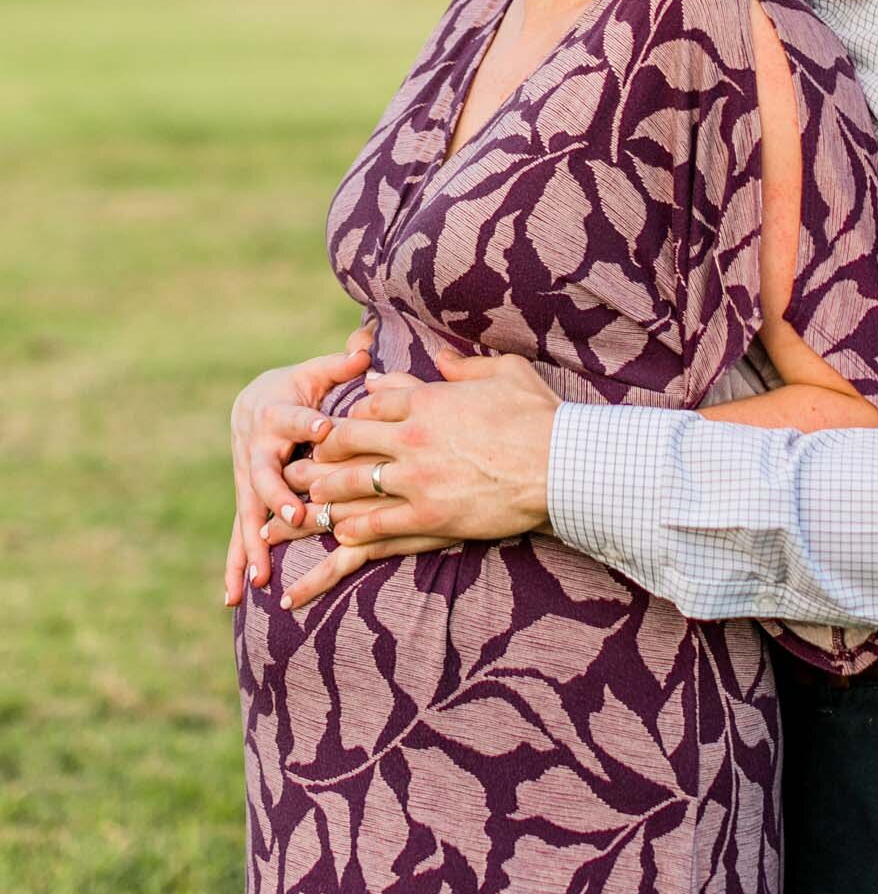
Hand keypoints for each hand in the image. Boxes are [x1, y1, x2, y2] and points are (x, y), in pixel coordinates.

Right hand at [224, 320, 373, 604]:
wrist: (253, 402)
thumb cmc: (298, 387)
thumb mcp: (315, 373)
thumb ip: (340, 365)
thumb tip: (364, 347)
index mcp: (275, 412)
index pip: (291, 417)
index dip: (306, 422)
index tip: (323, 428)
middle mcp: (256, 448)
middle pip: (262, 474)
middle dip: (277, 495)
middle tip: (294, 516)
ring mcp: (247, 478)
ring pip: (247, 513)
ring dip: (253, 545)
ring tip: (260, 576)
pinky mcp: (245, 500)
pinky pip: (239, 534)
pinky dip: (236, 564)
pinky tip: (234, 596)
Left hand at [265, 349, 558, 607]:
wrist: (561, 465)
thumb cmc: (539, 415)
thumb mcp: (505, 372)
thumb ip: (465, 365)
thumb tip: (440, 358)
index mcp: (427, 401)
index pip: (368, 406)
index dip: (345, 417)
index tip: (331, 427)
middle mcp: (410, 439)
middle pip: (346, 444)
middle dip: (321, 456)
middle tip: (300, 467)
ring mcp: (415, 481)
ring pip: (352, 487)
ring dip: (325, 496)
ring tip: (306, 505)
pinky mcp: (429, 518)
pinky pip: (376, 525)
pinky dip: (353, 530)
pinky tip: (340, 536)